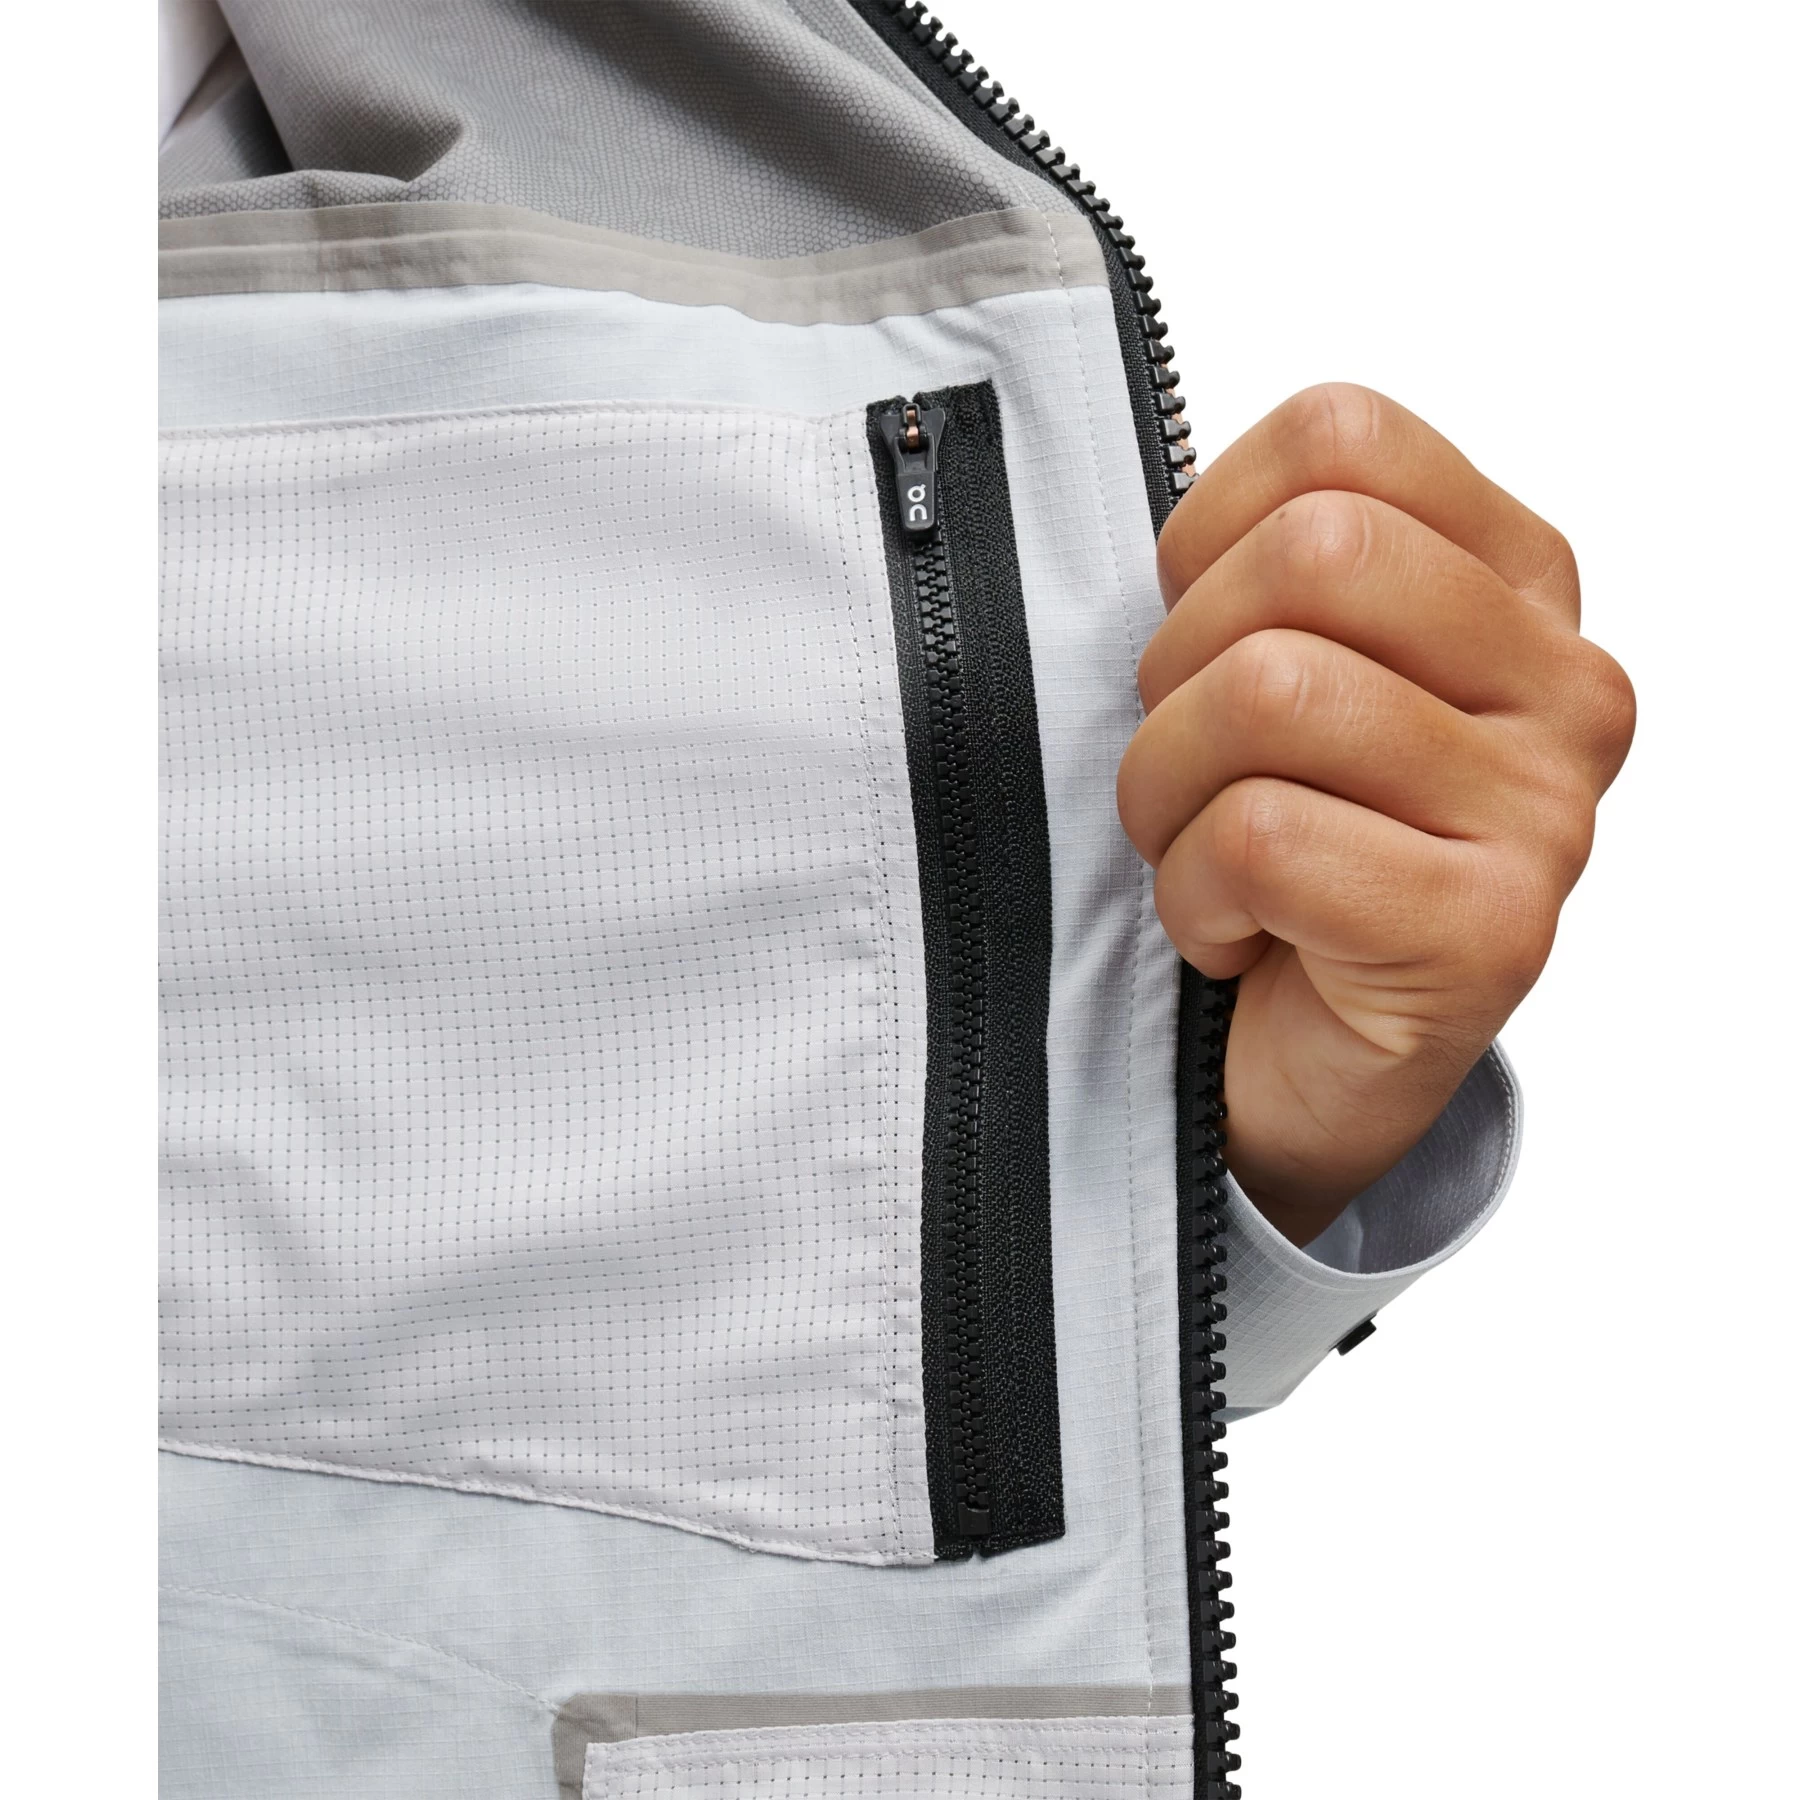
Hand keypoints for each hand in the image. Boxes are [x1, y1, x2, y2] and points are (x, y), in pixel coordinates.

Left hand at [1118, 384, 1633, 1244]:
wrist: (1302, 1055)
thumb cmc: (1275, 845)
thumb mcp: (1276, 666)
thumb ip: (1259, 569)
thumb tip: (1155, 511)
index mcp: (1516, 581)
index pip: (1342, 438)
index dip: (1208, 532)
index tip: (1199, 634)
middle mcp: (1561, 684)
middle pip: (1310, 558)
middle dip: (1181, 671)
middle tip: (1193, 768)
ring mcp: (1545, 812)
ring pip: (1270, 693)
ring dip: (1170, 794)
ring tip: (1210, 856)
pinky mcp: (1491, 933)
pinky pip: (1260, 837)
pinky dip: (1193, 895)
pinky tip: (1240, 934)